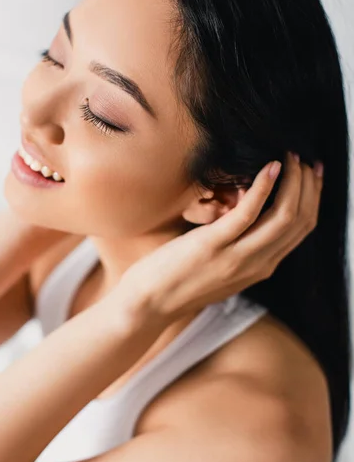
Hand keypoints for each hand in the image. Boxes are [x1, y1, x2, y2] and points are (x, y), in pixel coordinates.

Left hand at [115, 152, 323, 329]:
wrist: (149, 304)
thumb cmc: (180, 282)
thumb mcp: (222, 270)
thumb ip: (242, 250)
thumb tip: (249, 220)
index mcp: (260, 268)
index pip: (300, 231)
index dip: (312, 199)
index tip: (312, 175)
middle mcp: (256, 265)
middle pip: (299, 221)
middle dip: (309, 186)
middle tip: (306, 159)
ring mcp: (236, 256)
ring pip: (283, 216)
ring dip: (293, 182)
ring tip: (291, 157)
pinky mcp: (213, 245)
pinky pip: (248, 213)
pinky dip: (263, 187)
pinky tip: (269, 166)